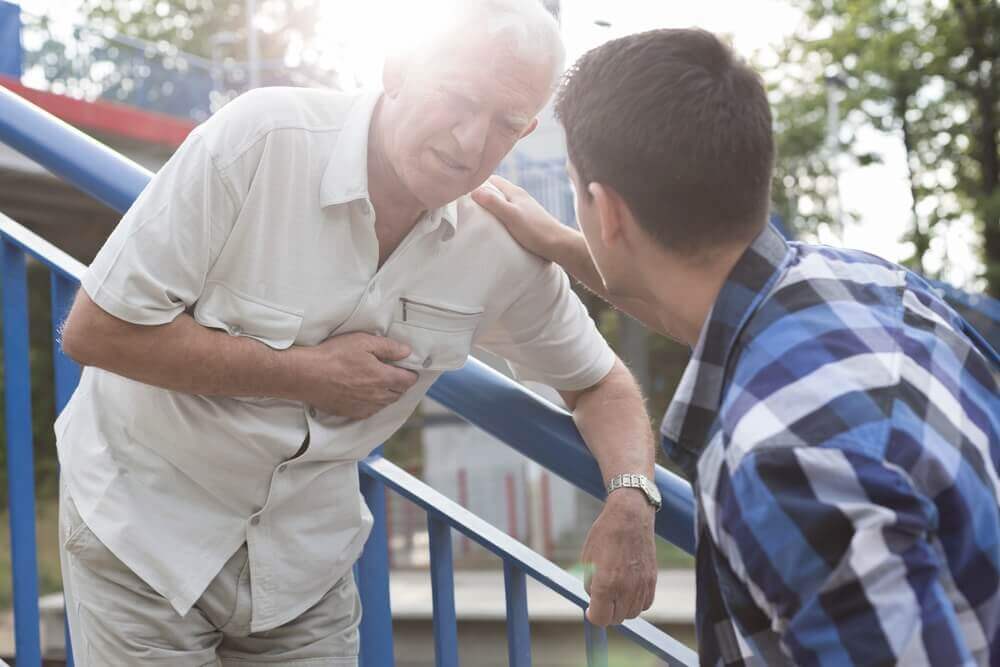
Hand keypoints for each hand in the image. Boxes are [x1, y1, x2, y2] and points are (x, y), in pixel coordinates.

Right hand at [294, 332, 418, 419]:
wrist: (306, 375)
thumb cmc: (333, 356)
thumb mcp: (363, 342)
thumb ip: (389, 348)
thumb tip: (406, 352)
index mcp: (383, 378)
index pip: (408, 380)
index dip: (411, 374)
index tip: (409, 369)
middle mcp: (377, 396)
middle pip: (399, 393)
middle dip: (401, 384)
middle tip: (396, 374)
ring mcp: (364, 406)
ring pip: (385, 404)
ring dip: (388, 395)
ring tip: (382, 384)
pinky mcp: (351, 412)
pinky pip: (370, 411)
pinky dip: (374, 404)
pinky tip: (367, 395)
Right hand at [471, 175, 570, 261]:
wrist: (559, 246)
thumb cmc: (536, 231)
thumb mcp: (511, 216)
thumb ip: (494, 203)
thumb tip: (473, 190)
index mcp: (515, 192)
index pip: (492, 179)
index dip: (477, 181)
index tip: (462, 188)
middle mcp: (519, 197)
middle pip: (495, 190)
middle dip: (481, 193)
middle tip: (464, 202)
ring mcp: (523, 209)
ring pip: (501, 202)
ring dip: (489, 205)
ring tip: (475, 214)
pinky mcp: (525, 220)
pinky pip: (506, 213)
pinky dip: (497, 215)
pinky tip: (493, 225)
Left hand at [580, 490, 656, 626]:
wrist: (629, 517)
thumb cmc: (604, 535)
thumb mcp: (587, 559)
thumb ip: (590, 585)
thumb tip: (593, 601)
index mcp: (606, 583)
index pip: (600, 618)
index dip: (592, 616)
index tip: (590, 609)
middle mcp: (626, 588)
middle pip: (616, 619)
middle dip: (606, 613)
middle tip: (601, 599)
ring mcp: (641, 585)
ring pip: (632, 613)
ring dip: (622, 608)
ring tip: (615, 592)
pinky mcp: (652, 580)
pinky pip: (645, 604)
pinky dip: (636, 602)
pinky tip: (628, 589)